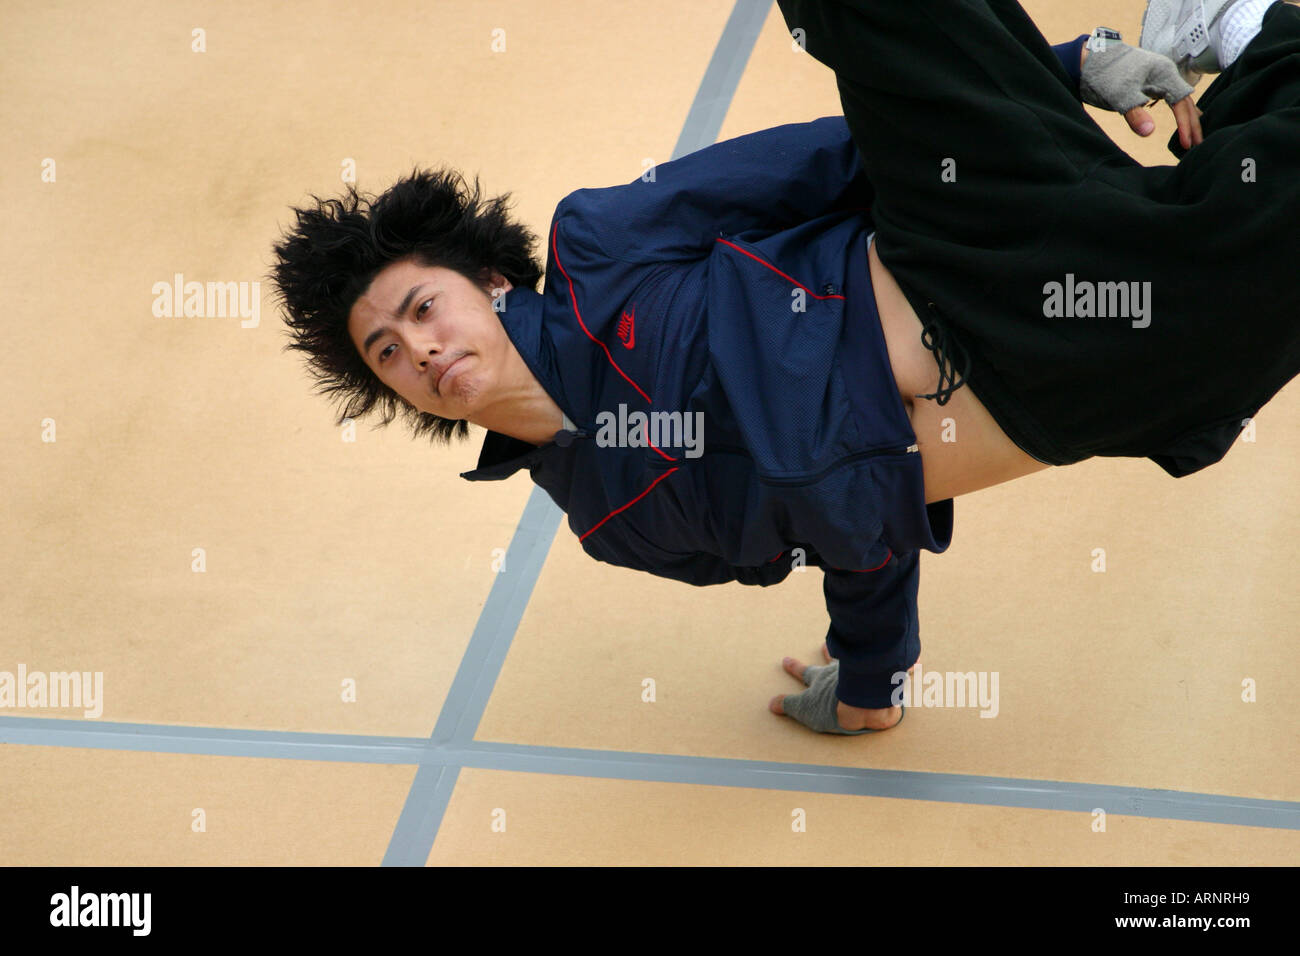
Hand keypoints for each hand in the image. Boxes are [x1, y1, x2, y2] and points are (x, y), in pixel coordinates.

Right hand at [769, 643, 904, 733]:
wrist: (862, 704)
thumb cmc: (832, 707)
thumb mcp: (804, 709)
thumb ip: (788, 705)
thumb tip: (770, 704)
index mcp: (824, 681)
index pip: (806, 673)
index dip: (795, 668)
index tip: (785, 659)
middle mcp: (843, 673)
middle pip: (834, 661)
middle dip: (828, 654)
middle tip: (823, 646)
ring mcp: (862, 674)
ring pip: (862, 660)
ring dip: (864, 653)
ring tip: (869, 648)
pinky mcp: (882, 680)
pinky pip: (896, 670)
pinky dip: (906, 666)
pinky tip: (917, 661)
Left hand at [1081, 40, 1203, 148]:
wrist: (1091, 60)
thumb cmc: (1107, 74)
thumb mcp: (1119, 95)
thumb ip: (1134, 114)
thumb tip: (1148, 132)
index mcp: (1164, 74)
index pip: (1182, 102)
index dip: (1185, 124)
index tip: (1186, 144)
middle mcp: (1167, 75)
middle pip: (1186, 102)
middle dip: (1192, 124)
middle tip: (1198, 146)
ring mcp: (1160, 79)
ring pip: (1181, 100)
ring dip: (1188, 119)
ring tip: (1194, 138)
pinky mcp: (1152, 84)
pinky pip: (1173, 99)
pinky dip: (1180, 112)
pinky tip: (1184, 121)